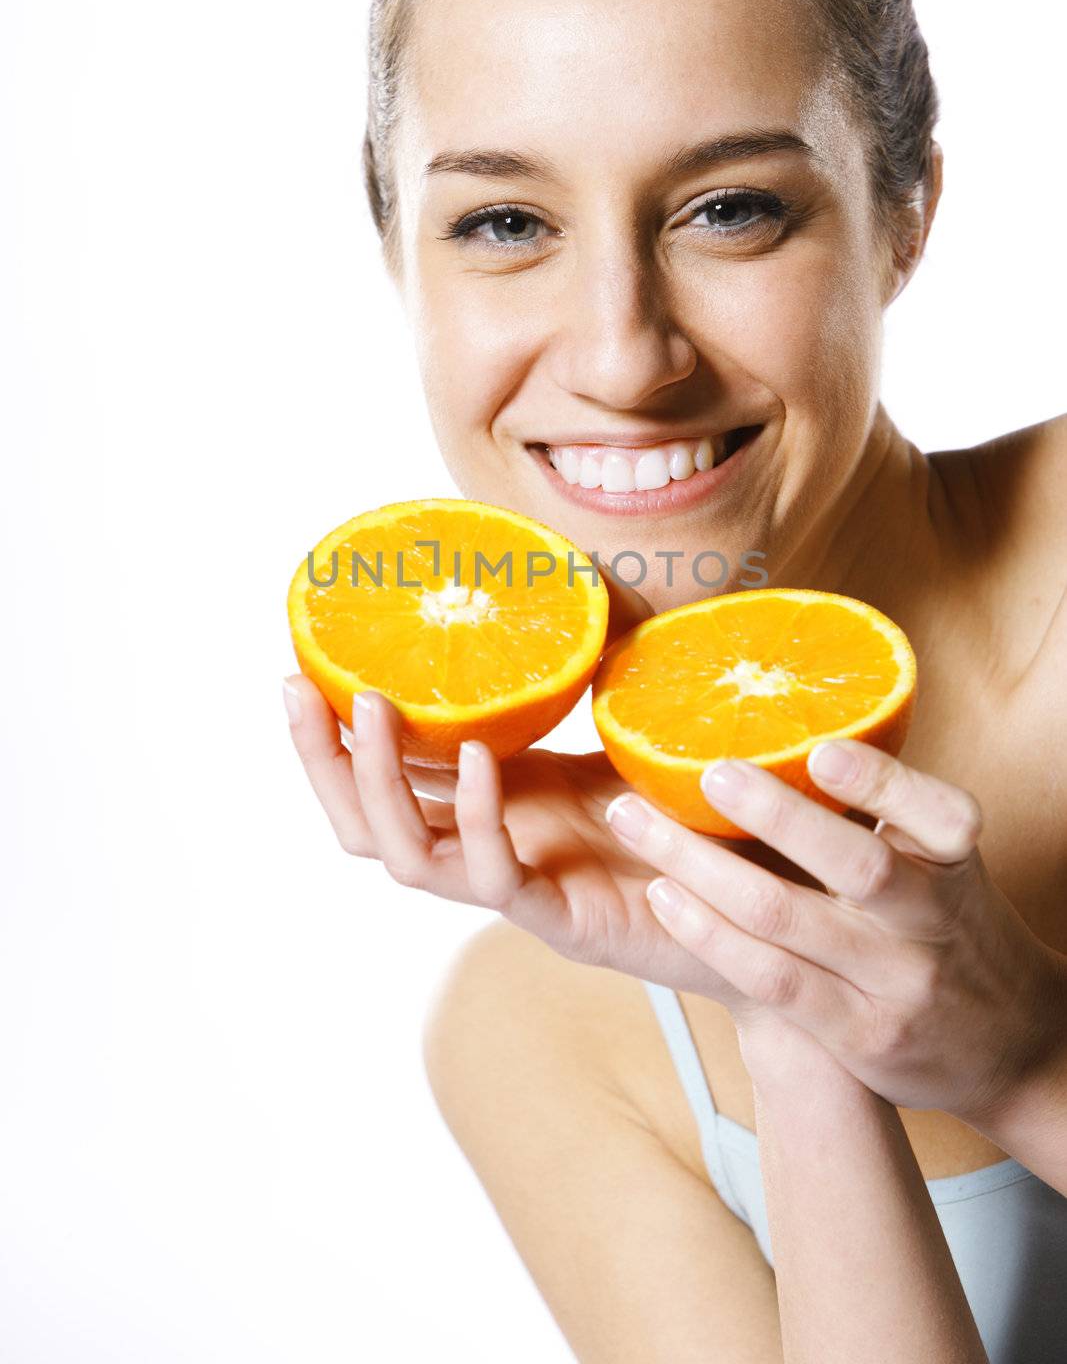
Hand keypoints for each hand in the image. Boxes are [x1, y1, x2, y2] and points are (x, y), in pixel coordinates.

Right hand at [282, 570, 829, 995]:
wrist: (772, 916)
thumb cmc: (697, 818)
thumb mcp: (623, 734)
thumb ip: (583, 690)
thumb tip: (555, 600)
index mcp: (494, 805)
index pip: (386, 778)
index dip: (333, 734)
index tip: (303, 666)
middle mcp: (488, 848)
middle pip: (365, 822)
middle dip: (319, 758)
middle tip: (295, 687)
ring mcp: (518, 889)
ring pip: (407, 854)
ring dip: (375, 783)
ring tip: (373, 709)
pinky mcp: (563, 921)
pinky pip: (496, 875)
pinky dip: (476, 816)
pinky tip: (479, 757)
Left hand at [604, 738, 1064, 1125]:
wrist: (1002, 1042)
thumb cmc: (941, 920)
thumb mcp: (937, 858)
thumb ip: (881, 805)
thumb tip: (785, 722)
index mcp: (954, 860)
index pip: (939, 814)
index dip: (880, 781)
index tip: (821, 749)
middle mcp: (931, 920)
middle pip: (856, 865)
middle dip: (777, 816)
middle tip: (709, 770)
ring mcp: (893, 983)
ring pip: (786, 918)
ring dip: (700, 866)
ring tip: (634, 818)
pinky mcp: (856, 1032)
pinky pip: (768, 976)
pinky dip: (708, 932)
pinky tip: (663, 895)